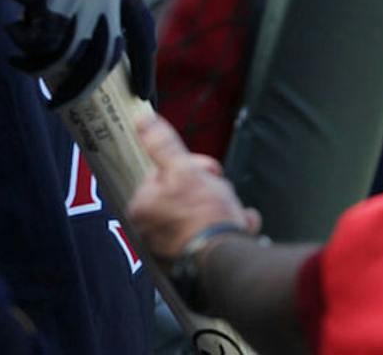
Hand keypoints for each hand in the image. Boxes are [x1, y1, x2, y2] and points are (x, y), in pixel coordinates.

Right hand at [0, 0, 154, 106]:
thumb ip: (96, 1)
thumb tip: (99, 58)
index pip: (143, 32)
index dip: (146, 68)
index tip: (145, 96)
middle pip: (104, 56)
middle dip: (82, 87)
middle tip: (60, 104)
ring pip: (68, 55)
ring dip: (40, 67)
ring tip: (21, 60)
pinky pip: (41, 45)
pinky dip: (23, 47)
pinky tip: (12, 32)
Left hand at [128, 113, 260, 262]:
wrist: (228, 261)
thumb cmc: (206, 217)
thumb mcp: (185, 169)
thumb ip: (162, 144)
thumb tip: (143, 119)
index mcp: (142, 206)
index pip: (166, 173)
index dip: (192, 167)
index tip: (210, 172)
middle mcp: (149, 231)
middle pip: (183, 194)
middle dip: (211, 190)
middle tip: (223, 195)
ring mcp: (169, 249)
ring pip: (199, 215)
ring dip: (223, 209)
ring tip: (235, 214)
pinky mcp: (190, 262)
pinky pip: (208, 236)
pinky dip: (225, 229)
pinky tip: (240, 226)